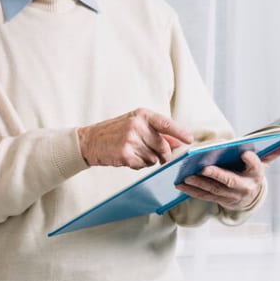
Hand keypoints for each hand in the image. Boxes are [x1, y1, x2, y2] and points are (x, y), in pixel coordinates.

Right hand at [76, 108, 193, 168]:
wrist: (90, 141)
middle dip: (164, 155)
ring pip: (153, 158)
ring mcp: (130, 139)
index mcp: (142, 115)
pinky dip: (138, 165)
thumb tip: (178, 142)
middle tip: (160, 158)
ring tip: (134, 153)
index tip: (189, 140)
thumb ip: (157, 132)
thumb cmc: (115, 132)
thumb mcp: (135, 125)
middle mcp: (137, 125)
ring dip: (148, 160)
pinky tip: (128, 159)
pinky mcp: (125, 154)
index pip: (166, 124)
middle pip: (162, 146)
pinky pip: (142, 165)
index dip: (180, 132)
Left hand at [175, 140, 279, 209]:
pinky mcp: (218, 200)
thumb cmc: (253, 172)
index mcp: (256, 175)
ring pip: (214, 190)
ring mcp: (230, 196)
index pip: (255, 167)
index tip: (245, 153)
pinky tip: (179, 183)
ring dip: (199, 184)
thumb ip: (275, 150)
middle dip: (218, 175)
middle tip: (205, 168)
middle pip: (231, 181)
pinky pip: (204, 196)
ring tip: (186, 175)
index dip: (251, 161)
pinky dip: (191, 191)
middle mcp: (244, 187)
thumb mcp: (264, 162)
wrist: (249, 197)